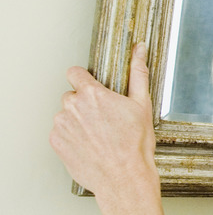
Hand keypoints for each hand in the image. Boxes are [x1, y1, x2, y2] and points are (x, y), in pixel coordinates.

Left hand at [50, 43, 162, 214]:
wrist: (124, 176)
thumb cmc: (135, 143)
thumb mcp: (142, 104)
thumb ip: (138, 72)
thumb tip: (139, 50)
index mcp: (93, 94)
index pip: (74, 72)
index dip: (83, 78)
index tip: (91, 85)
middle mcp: (73, 107)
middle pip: (71, 95)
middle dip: (84, 102)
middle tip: (103, 116)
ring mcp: (62, 126)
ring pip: (66, 114)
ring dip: (77, 119)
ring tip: (98, 133)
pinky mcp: (57, 143)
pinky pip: (61, 132)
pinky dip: (72, 136)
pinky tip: (90, 143)